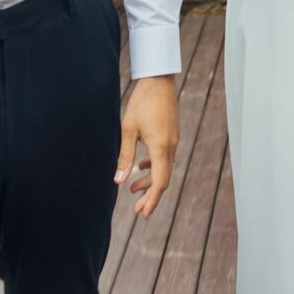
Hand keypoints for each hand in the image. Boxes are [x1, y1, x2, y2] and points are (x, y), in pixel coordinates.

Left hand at [115, 75, 178, 217]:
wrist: (159, 80)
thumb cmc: (141, 102)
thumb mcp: (128, 129)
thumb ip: (125, 156)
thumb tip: (118, 181)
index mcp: (161, 147)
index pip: (160, 182)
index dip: (152, 200)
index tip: (144, 213)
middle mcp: (171, 146)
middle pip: (163, 179)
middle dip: (149, 195)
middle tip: (136, 209)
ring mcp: (174, 140)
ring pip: (164, 168)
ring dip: (150, 180)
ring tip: (133, 188)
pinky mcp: (172, 134)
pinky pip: (166, 157)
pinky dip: (154, 166)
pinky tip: (142, 165)